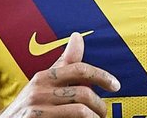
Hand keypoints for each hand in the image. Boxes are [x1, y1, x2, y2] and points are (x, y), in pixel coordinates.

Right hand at [0, 32, 120, 117]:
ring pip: (79, 111)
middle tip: (102, 112)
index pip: (79, 69)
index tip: (116, 85)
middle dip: (99, 105)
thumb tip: (78, 36)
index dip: (101, 76)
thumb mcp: (45, 81)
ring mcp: (37, 108)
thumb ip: (64, 63)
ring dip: (93, 117)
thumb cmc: (31, 104)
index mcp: (45, 76)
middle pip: (83, 92)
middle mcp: (40, 90)